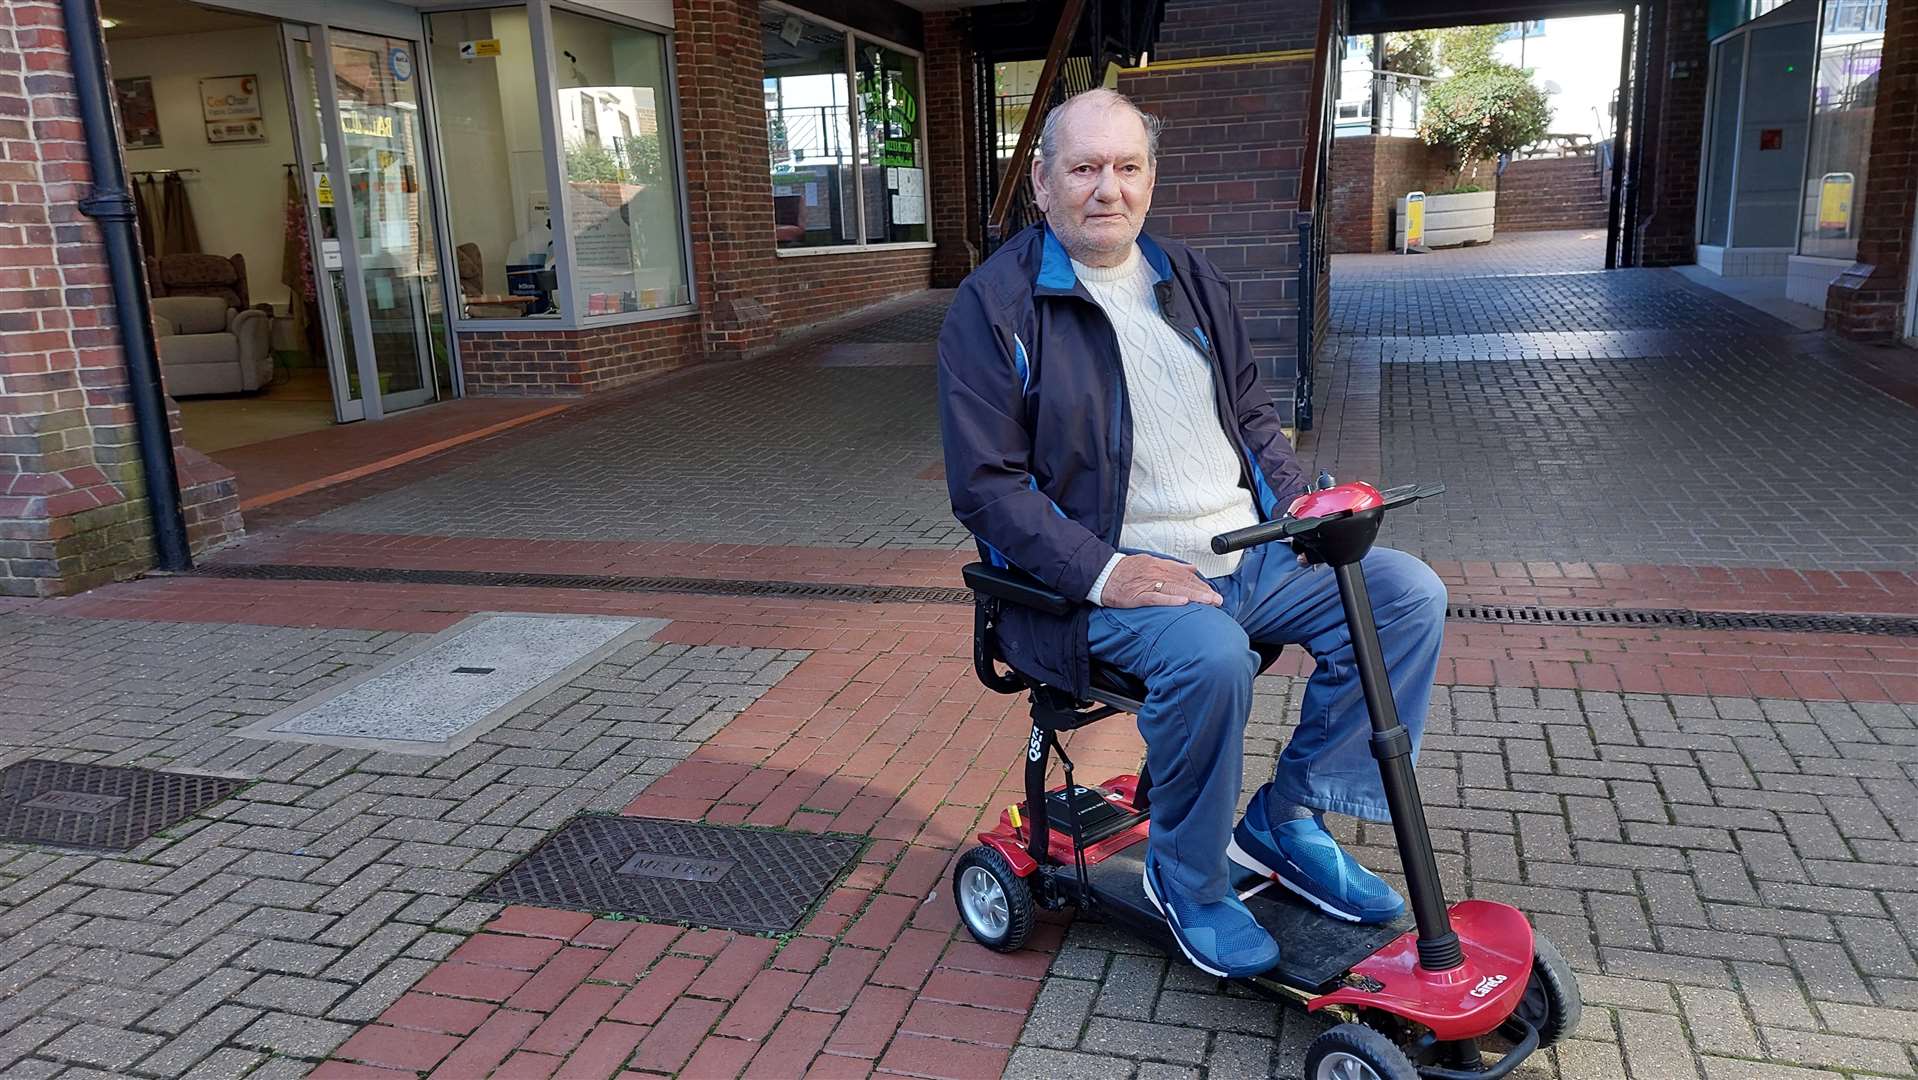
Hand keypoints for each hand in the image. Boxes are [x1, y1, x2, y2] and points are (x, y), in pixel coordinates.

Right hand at [1099, 554, 1222, 608]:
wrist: (1103, 574)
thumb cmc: (1126, 571)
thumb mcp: (1151, 562)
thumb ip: (1172, 566)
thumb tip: (1191, 568)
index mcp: (1160, 565)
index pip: (1185, 575)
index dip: (1201, 584)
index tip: (1213, 593)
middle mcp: (1156, 572)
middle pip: (1184, 582)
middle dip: (1203, 592)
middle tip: (1218, 601)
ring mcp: (1147, 584)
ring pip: (1175, 589)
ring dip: (1194, 596)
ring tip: (1208, 602)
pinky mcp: (1138, 595)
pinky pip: (1156, 598)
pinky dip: (1170, 600)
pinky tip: (1183, 603)